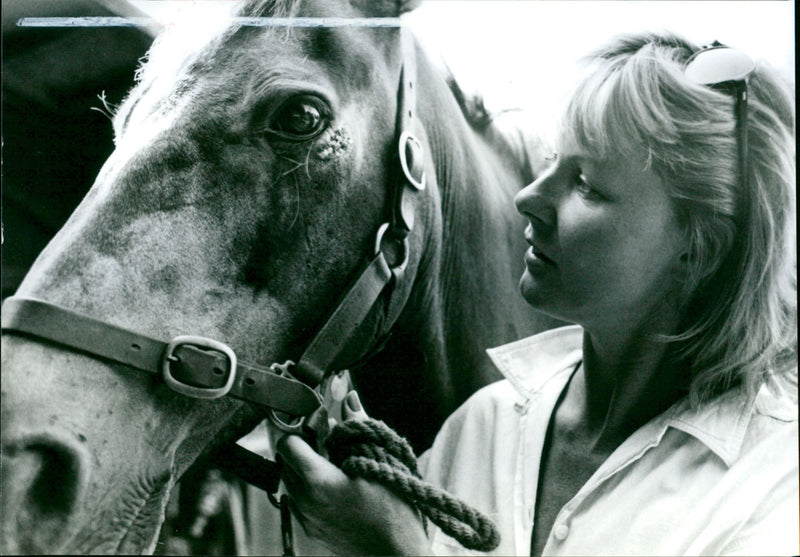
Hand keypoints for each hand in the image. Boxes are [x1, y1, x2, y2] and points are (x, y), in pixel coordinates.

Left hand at [276, 391, 429, 555]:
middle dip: (302, 445)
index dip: (298, 428)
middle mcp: (305, 500)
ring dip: (305, 466)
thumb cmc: (394, 511)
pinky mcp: (311, 530)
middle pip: (285, 461)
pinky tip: (336, 483)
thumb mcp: (379, 461)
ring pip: (291, 480)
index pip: (286, 443)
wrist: (396, 554)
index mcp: (317, 481)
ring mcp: (306, 518)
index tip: (315, 424)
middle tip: (326, 439)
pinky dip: (310, 486)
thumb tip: (349, 399)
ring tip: (333, 461)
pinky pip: (300, 499)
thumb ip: (359, 427)